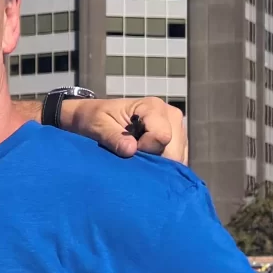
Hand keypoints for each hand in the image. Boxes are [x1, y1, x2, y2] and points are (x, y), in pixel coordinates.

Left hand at [59, 94, 188, 163]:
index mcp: (152, 107)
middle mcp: (170, 115)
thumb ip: (113, 137)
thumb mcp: (97, 126)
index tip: (128, 149)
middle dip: (154, 160)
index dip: (145, 150)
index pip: (162, 137)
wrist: (96, 117)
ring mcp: (177, 128)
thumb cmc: (94, 118)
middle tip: (133, 156)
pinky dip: (162, 165)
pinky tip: (146, 159)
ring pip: (178, 158)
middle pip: (174, 151)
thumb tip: (131, 150)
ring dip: (158, 163)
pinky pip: (178, 160)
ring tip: (138, 155)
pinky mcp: (177, 141)